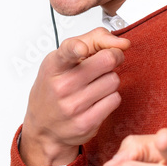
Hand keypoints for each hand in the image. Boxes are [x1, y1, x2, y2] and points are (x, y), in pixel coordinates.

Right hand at [20, 27, 129, 165]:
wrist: (43, 125)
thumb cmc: (55, 87)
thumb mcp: (65, 58)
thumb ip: (94, 40)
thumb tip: (123, 43)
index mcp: (55, 65)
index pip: (67, 52)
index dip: (76, 48)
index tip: (81, 49)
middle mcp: (62, 85)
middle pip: (107, 60)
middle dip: (112, 58)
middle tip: (105, 63)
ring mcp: (73, 106)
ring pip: (113, 80)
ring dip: (109, 81)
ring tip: (94, 85)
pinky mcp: (86, 123)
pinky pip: (115, 99)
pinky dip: (110, 98)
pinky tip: (96, 100)